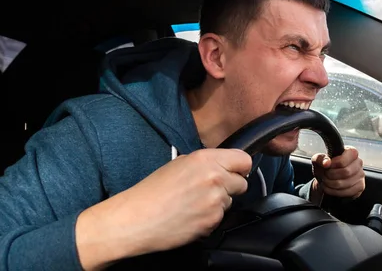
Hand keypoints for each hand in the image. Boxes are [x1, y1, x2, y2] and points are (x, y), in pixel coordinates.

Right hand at [75, 148, 251, 269]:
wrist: (137, 218)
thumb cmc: (153, 190)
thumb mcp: (179, 163)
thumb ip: (206, 163)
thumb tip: (222, 166)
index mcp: (206, 159)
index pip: (244, 160)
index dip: (240, 167)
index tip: (235, 172)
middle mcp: (215, 178)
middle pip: (242, 183)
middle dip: (230, 187)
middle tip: (210, 190)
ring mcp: (215, 201)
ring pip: (230, 202)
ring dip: (218, 203)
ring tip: (194, 204)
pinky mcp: (212, 221)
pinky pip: (220, 218)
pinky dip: (210, 218)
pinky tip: (192, 216)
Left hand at [311, 146, 364, 199]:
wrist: (326, 177)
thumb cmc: (324, 167)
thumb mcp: (318, 160)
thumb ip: (320, 159)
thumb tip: (327, 163)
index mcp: (350, 152)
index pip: (343, 161)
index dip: (333, 165)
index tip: (327, 166)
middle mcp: (358, 162)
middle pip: (345, 172)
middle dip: (331, 176)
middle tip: (325, 175)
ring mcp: (361, 175)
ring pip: (346, 184)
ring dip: (332, 184)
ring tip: (326, 181)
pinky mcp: (361, 187)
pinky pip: (348, 192)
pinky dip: (336, 192)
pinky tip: (332, 188)